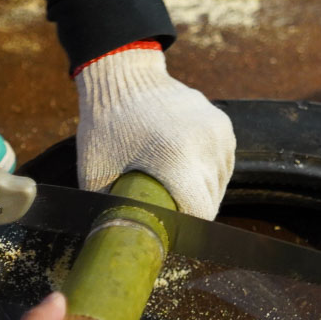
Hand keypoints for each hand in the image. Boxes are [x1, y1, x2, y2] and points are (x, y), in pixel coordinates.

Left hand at [76, 46, 235, 218]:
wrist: (123, 76)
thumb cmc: (105, 127)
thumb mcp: (97, 174)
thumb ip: (111, 210)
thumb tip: (116, 243)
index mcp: (176, 158)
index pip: (200, 213)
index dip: (184, 227)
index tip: (167, 226)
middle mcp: (204, 144)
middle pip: (211, 200)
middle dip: (189, 209)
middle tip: (164, 204)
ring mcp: (218, 132)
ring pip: (220, 183)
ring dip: (201, 190)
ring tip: (172, 182)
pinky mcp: (223, 125)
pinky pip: (223, 163)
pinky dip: (207, 171)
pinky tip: (184, 164)